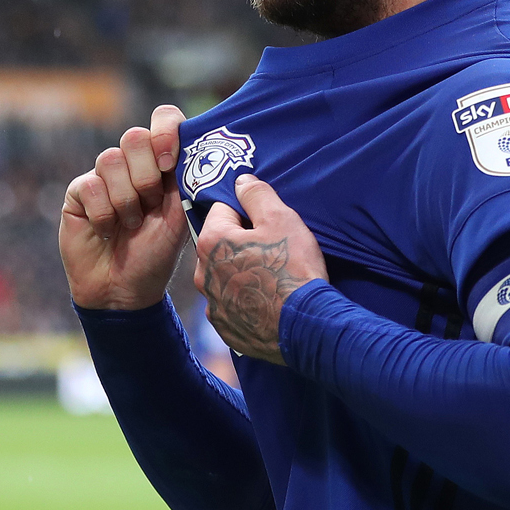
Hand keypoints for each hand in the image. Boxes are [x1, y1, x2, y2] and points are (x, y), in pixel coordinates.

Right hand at [59, 105, 189, 310]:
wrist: (123, 291)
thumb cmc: (156, 254)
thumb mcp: (180, 216)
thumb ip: (186, 179)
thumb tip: (198, 146)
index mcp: (163, 163)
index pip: (164, 119)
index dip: (166, 131)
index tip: (169, 163)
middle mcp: (133, 163)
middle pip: (135, 137)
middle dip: (146, 176)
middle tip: (150, 205)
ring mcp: (104, 175)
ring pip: (110, 159)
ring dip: (126, 201)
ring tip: (130, 225)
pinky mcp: (79, 191)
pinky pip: (90, 185)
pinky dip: (104, 214)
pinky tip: (107, 232)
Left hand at [194, 174, 326, 364]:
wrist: (306, 326)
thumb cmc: (293, 268)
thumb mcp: (281, 219)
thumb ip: (256, 195)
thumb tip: (240, 181)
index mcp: (211, 242)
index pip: (222, 210)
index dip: (247, 212)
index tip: (266, 221)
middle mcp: (202, 275)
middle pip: (221, 244)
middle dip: (241, 242)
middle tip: (273, 249)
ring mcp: (213, 305)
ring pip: (224, 276)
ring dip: (241, 272)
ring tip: (272, 277)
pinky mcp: (225, 328)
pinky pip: (232, 305)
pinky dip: (245, 300)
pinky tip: (267, 300)